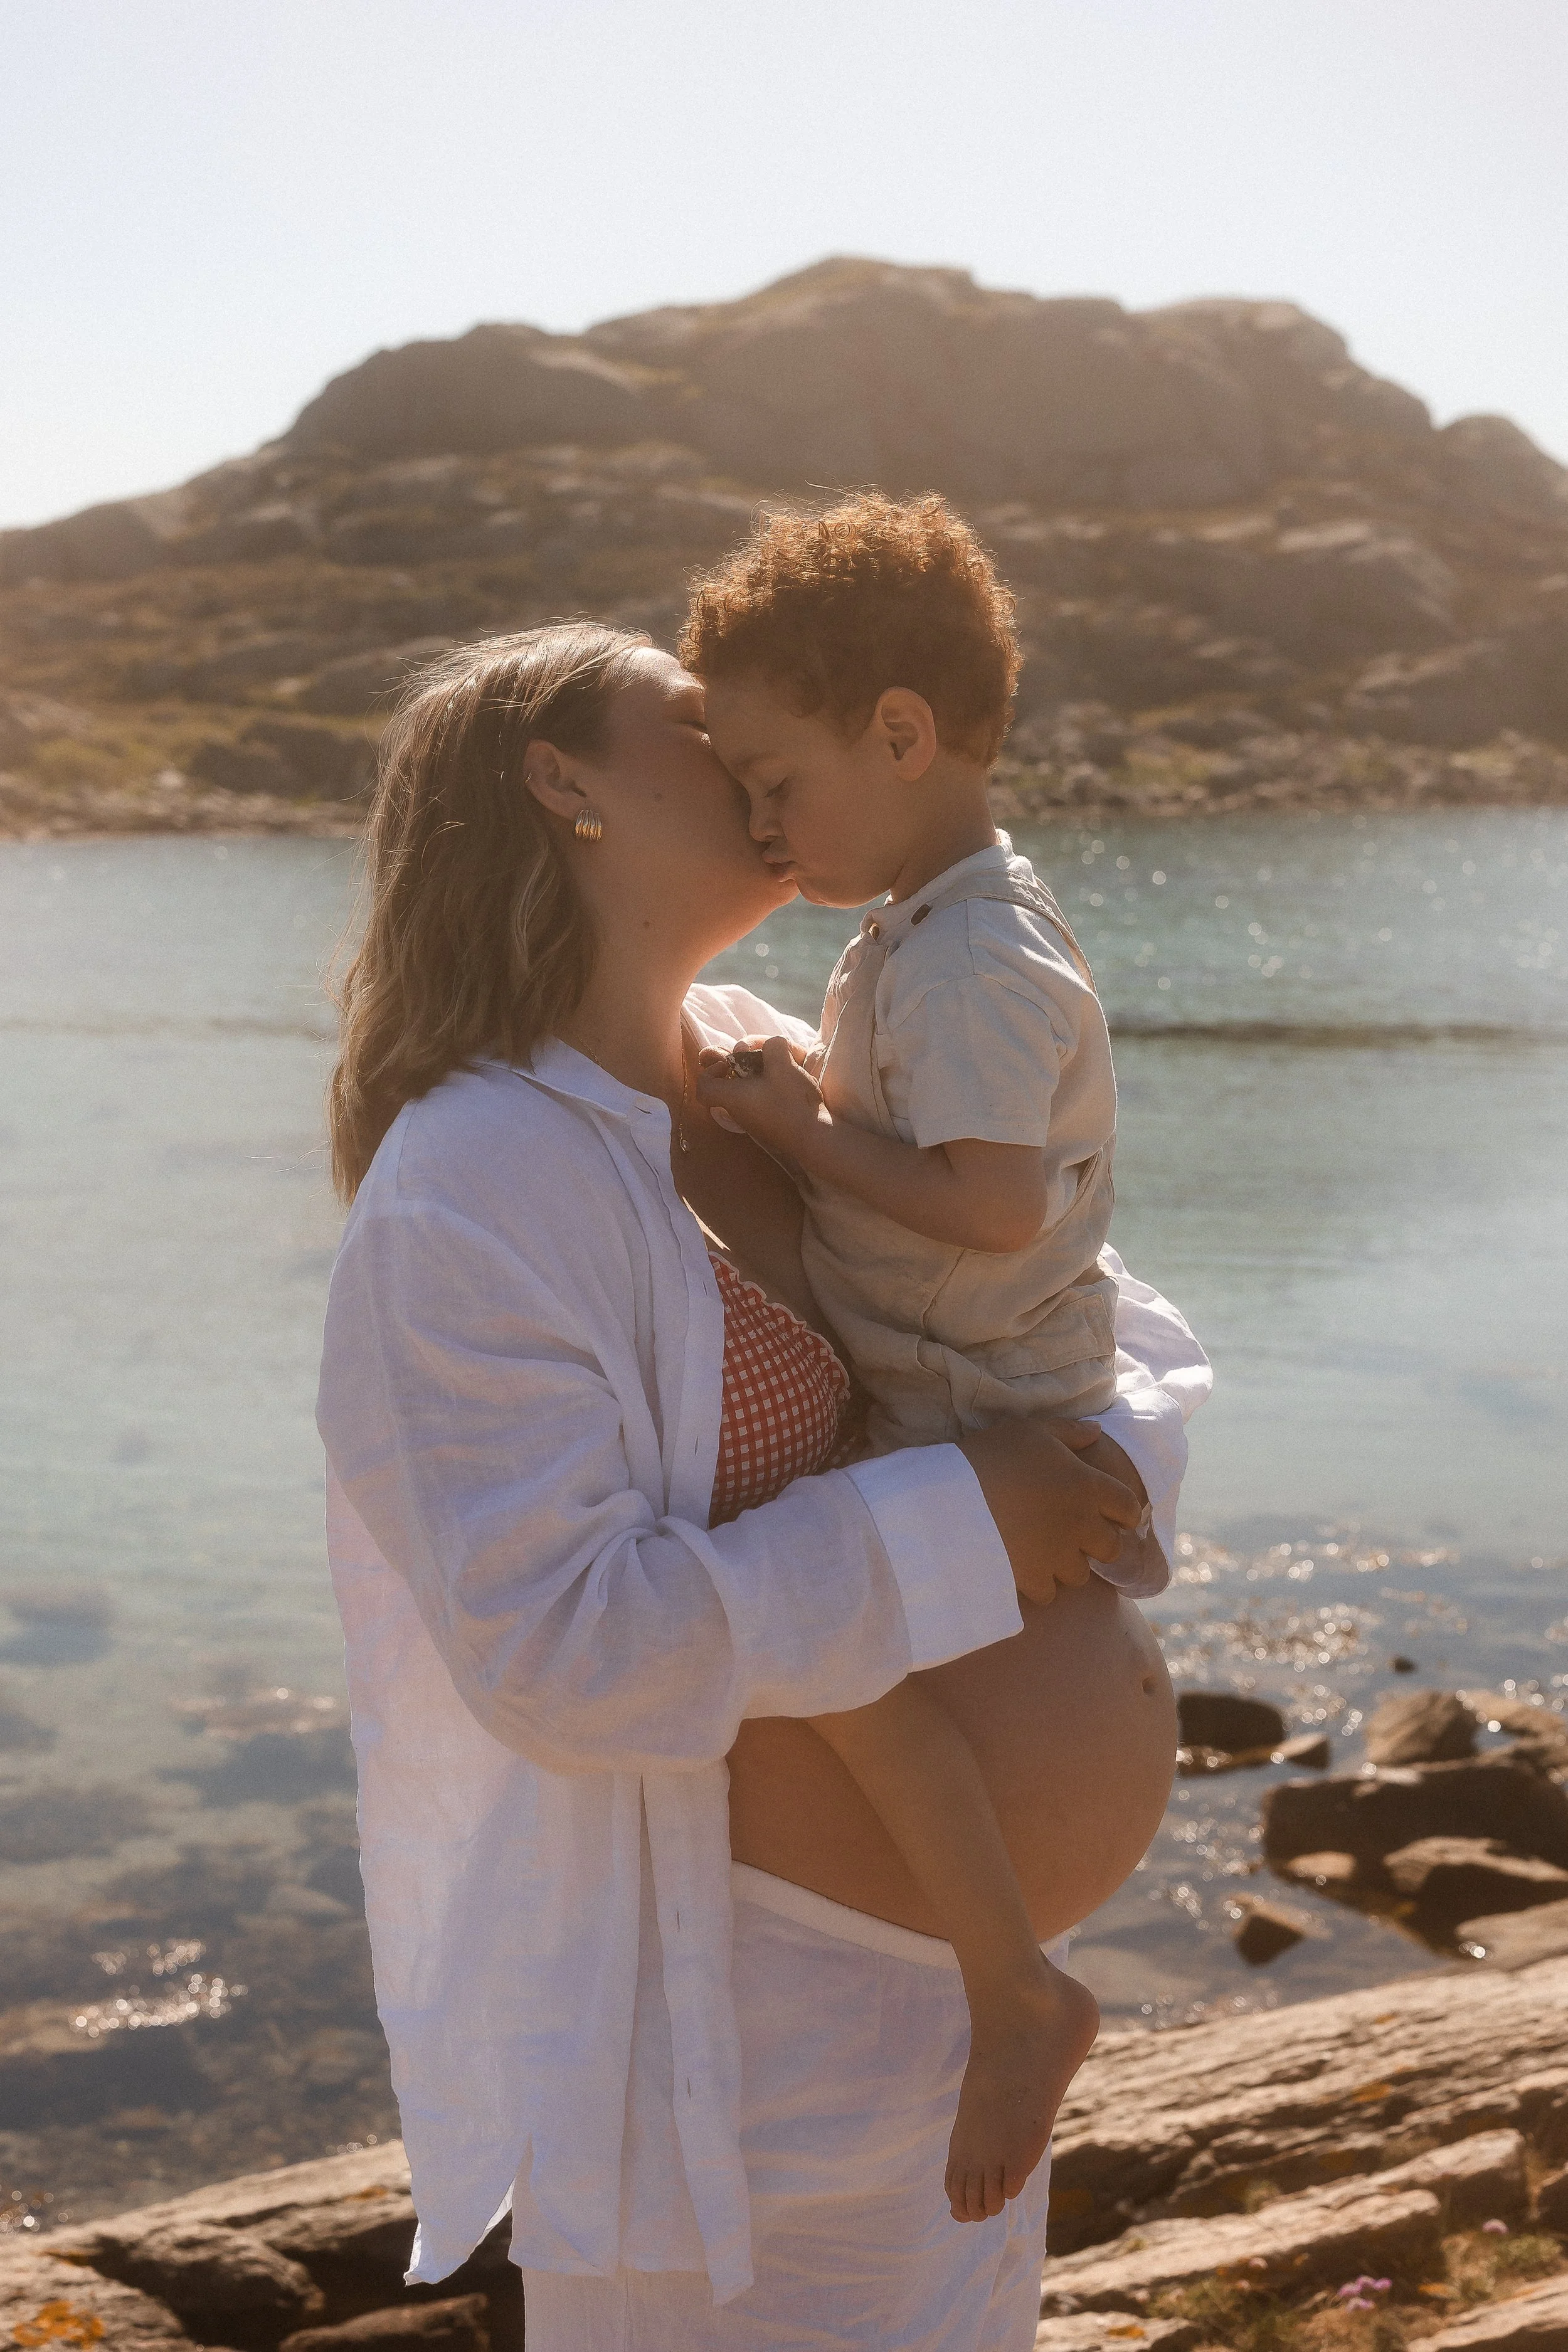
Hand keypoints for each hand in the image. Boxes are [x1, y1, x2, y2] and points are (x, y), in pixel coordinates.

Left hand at [695, 1035, 824, 1157]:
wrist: (815, 1139)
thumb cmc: (792, 1103)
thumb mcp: (783, 1065)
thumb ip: (773, 1046)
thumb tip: (771, 1047)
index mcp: (732, 1096)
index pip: (704, 1086)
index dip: (710, 1070)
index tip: (728, 1062)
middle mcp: (739, 1109)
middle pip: (730, 1081)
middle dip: (746, 1061)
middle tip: (762, 1054)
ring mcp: (755, 1118)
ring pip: (751, 1087)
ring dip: (766, 1069)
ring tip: (789, 1063)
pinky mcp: (771, 1122)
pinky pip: (766, 1097)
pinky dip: (776, 1083)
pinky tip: (795, 1078)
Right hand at [957, 1418, 1144, 1608]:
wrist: (952, 1497)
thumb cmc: (993, 1456)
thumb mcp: (1030, 1430)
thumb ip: (1068, 1432)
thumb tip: (1097, 1432)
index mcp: (1087, 1485)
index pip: (1129, 1507)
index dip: (1124, 1512)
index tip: (1113, 1514)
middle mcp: (1081, 1524)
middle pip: (1112, 1548)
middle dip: (1099, 1544)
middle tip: (1077, 1536)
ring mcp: (1059, 1556)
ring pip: (1080, 1574)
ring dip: (1068, 1566)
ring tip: (1045, 1554)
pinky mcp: (1034, 1579)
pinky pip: (1049, 1593)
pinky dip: (1039, 1585)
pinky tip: (1024, 1571)